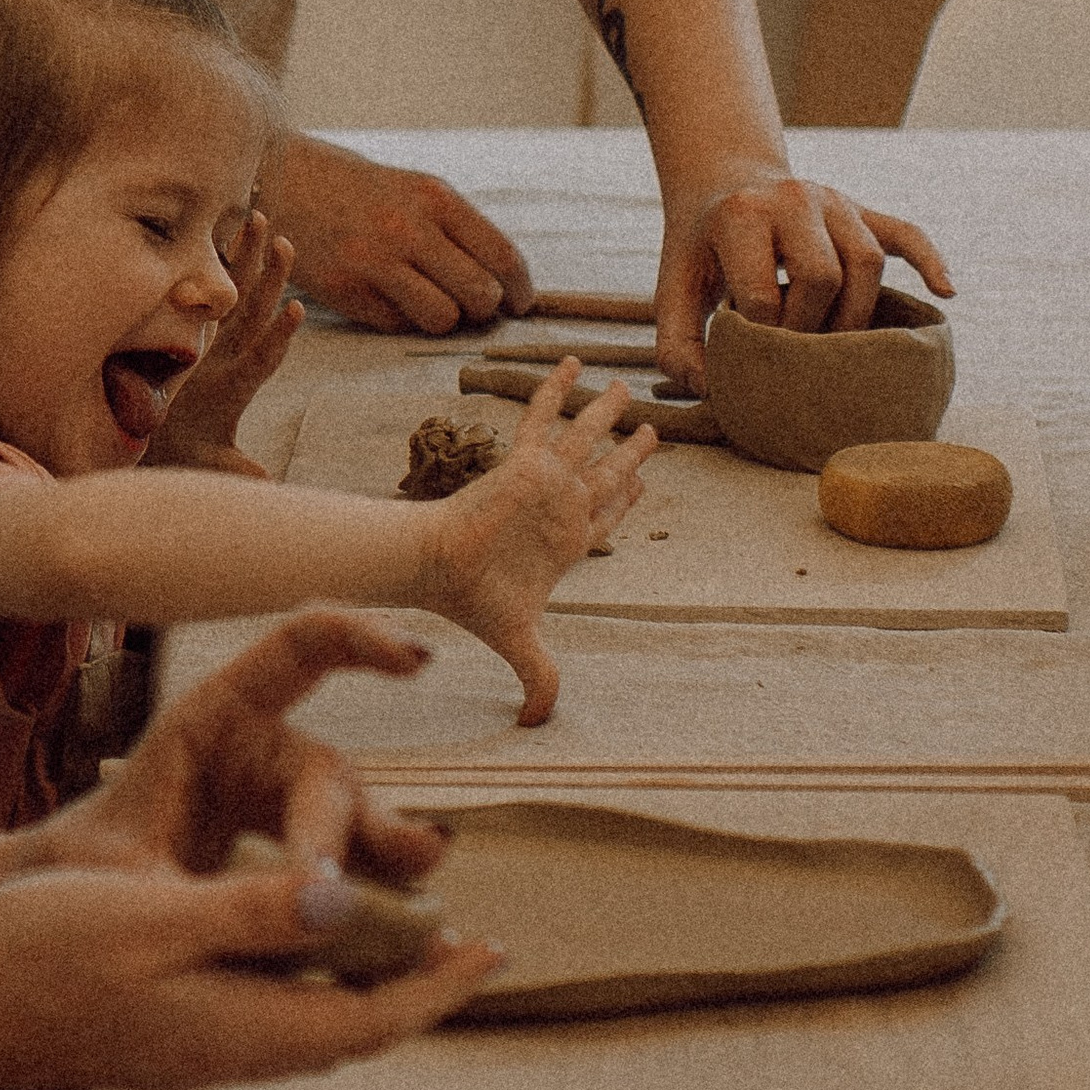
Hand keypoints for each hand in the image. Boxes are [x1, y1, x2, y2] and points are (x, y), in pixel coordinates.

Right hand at [0, 857, 499, 1089]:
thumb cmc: (37, 952)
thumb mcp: (153, 915)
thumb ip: (252, 912)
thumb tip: (345, 901)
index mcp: (235, 1029)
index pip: (367, 1020)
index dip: (436, 987)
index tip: (493, 952)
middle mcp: (223, 1055)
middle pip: (346, 1030)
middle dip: (411, 990)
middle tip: (464, 944)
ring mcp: (190, 1052)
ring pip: (303, 1024)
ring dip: (357, 986)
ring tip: (399, 937)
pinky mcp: (161, 1038)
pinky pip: (259, 1016)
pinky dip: (300, 982)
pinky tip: (294, 942)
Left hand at [25, 610, 448, 891]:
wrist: (63, 917)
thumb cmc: (85, 876)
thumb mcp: (129, 881)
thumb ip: (211, 896)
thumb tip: (323, 902)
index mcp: (212, 718)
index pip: (299, 649)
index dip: (360, 639)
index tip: (416, 663)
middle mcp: (259, 752)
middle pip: (328, 772)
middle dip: (360, 820)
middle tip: (373, 873)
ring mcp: (283, 806)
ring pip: (352, 824)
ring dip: (389, 855)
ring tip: (425, 877)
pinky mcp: (296, 860)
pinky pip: (349, 872)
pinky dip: (379, 898)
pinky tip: (418, 936)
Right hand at [146, 208, 301, 473]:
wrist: (175, 449)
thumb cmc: (189, 457)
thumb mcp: (210, 467)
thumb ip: (235, 470)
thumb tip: (266, 480)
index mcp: (234, 389)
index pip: (261, 361)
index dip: (278, 338)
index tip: (297, 310)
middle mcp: (233, 360)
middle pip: (254, 315)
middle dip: (269, 280)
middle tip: (286, 243)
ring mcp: (220, 345)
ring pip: (237, 296)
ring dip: (248, 258)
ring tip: (261, 219)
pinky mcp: (205, 336)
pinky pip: (212, 293)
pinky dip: (217, 263)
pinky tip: (223, 230)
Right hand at [266, 134, 533, 332]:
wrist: (287, 181)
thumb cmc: (366, 192)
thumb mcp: (418, 191)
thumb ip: (461, 232)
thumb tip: (507, 287)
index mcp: (436, 198)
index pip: (503, 257)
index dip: (521, 289)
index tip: (520, 302)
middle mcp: (409, 229)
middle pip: (481, 295)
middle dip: (485, 308)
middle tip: (474, 304)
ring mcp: (375, 262)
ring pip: (444, 319)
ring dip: (446, 318)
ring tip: (432, 300)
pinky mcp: (348, 292)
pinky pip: (400, 325)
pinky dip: (404, 318)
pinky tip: (387, 293)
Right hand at [421, 358, 652, 724]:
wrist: (439, 568)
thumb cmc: (474, 600)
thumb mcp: (521, 644)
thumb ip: (539, 678)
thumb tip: (539, 726)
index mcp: (567, 544)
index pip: (606, 515)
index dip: (626, 499)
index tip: (642, 481)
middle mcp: (561, 506)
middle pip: (606, 472)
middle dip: (630, 452)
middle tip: (650, 430)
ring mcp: (545, 481)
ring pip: (585, 440)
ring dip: (606, 415)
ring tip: (627, 389)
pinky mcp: (523, 462)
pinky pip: (543, 417)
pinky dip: (556, 390)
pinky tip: (574, 364)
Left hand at [653, 163, 955, 391]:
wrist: (726, 185)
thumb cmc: (701, 249)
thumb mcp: (673, 288)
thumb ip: (676, 345)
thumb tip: (709, 391)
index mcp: (741, 215)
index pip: (763, 291)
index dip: (762, 337)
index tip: (758, 355)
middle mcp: (792, 197)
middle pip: (823, 275)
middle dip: (812, 328)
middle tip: (799, 354)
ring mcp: (834, 200)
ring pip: (868, 261)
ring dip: (858, 313)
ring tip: (842, 345)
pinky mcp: (862, 209)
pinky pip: (906, 233)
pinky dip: (929, 261)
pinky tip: (944, 293)